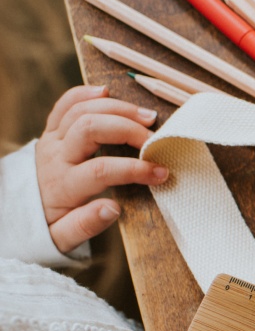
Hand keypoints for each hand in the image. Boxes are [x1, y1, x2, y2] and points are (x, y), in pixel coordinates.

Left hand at [34, 85, 169, 253]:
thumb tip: (113, 208)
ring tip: (147, 117)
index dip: (135, 169)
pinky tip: (107, 92)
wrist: (18, 211)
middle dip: (128, 130)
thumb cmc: (48, 225)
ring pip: (82, 110)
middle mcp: (55, 156)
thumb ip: (85, 225)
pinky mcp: (51, 131)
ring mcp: (51, 139)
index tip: (161, 173)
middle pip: (91, 129)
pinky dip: (85, 93)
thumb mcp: (62, 238)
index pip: (101, 170)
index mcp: (62, 186)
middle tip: (156, 139)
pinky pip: (65, 104)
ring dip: (117, 108)